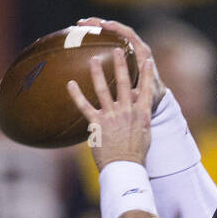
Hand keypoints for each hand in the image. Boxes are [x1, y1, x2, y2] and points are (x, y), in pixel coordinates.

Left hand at [67, 46, 154, 169]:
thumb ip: (140, 119)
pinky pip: (85, 106)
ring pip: (104, 90)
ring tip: (94, 59)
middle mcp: (127, 112)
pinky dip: (76, 95)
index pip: (146, 90)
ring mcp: (112, 117)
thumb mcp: (144, 135)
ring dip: (98, 72)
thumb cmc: (135, 154)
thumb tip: (138, 109)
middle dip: (121, 64)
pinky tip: (70, 84)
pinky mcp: (97, 124)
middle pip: (124, 83)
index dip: (146, 74)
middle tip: (117, 50)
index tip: (146, 60)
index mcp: (141, 114)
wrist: (124, 168)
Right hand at [75, 17, 165, 110]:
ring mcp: (130, 48)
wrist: (157, 95)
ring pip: (112, 33)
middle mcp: (136, 47)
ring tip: (80, 26)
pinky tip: (84, 38)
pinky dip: (97, 37)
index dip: (117, 28)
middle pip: (117, 29)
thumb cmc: (152, 95)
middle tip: (83, 23)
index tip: (103, 25)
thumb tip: (129, 95)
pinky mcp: (124, 52)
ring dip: (96, 27)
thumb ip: (140, 93)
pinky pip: (110, 40)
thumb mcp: (147, 95)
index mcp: (143, 53)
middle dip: (99, 23)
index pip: (129, 34)